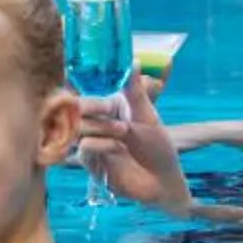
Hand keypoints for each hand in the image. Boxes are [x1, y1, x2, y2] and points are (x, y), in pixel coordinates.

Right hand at [72, 72, 188, 210]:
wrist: (162, 182)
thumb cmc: (158, 148)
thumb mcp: (148, 117)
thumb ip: (136, 92)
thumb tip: (133, 60)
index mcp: (112, 108)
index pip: (91, 93)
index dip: (90, 89)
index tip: (93, 88)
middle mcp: (99, 123)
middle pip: (79, 108)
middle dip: (93, 106)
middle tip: (108, 109)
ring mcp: (93, 142)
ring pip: (80, 126)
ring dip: (101, 127)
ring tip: (123, 132)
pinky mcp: (90, 162)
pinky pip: (85, 146)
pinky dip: (100, 145)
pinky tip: (117, 149)